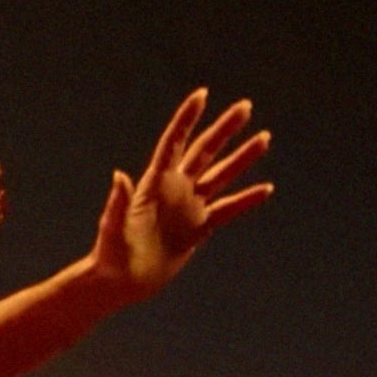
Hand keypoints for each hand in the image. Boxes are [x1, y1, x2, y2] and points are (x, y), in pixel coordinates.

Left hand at [89, 89, 272, 304]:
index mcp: (154, 184)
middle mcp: (174, 190)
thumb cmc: (110, 255)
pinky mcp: (198, 228)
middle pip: (204, 151)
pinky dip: (246, 199)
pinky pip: (228, 209)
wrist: (121, 282)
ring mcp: (188, 208)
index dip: (187, 118)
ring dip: (242, 157)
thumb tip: (120, 176)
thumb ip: (118, 204)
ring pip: (221, 175)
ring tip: (264, 137)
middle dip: (224, 128)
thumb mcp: (113, 228)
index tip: (203, 94)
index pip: (174, 142)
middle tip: (246, 106)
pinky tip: (266, 188)